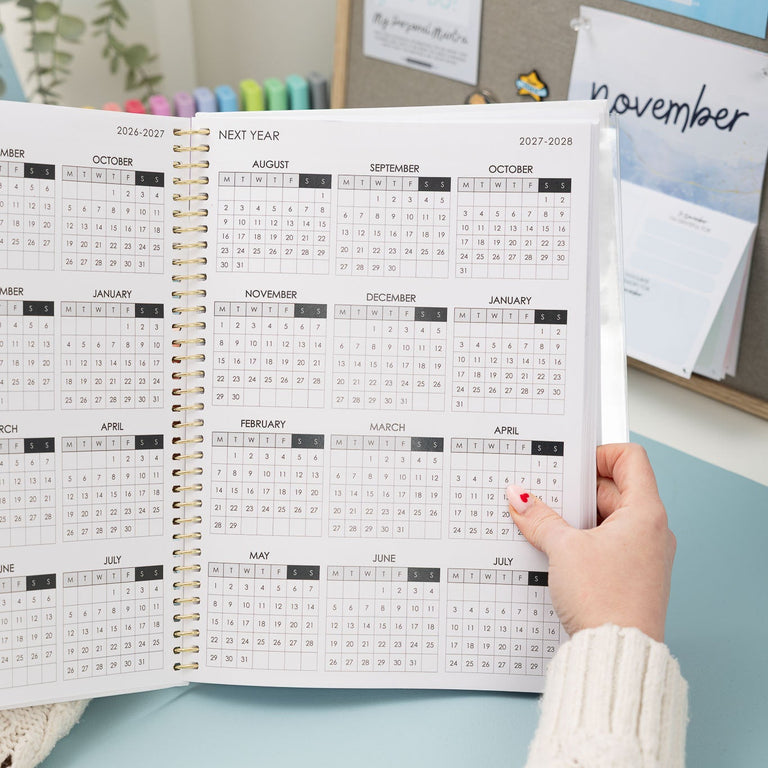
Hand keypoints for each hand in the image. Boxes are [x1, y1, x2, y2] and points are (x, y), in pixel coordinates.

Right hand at [506, 443, 674, 641]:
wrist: (617, 654)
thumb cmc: (607, 602)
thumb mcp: (563, 549)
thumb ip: (540, 518)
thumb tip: (521, 499)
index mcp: (646, 513)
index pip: (630, 459)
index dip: (599, 454)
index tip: (571, 465)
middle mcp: (651, 531)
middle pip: (614, 489)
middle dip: (577, 491)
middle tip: (547, 496)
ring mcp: (643, 554)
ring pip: (607, 518)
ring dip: (577, 518)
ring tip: (548, 526)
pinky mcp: (631, 575)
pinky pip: (607, 543)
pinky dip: (583, 540)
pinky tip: (558, 551)